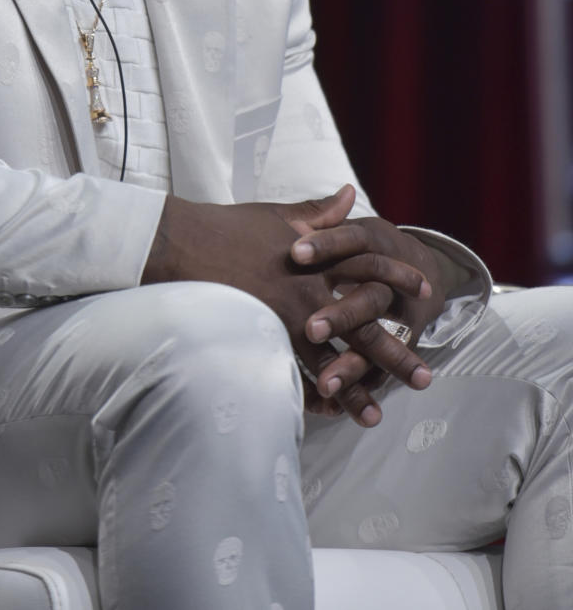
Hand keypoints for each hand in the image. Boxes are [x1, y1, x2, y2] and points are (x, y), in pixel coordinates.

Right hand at [144, 188, 432, 426]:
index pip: (371, 267)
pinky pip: (292, 373)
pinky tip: (324, 413)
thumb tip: (350, 193)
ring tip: (376, 416)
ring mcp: (287, 317)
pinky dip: (310, 394)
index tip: (425, 290)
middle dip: (396, 354)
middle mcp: (310, 290)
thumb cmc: (231, 226)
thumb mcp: (280, 214)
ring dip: (356, 390)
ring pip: (332, 361)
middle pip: (364, 326)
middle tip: (425, 378)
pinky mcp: (264, 336)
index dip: (399, 278)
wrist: (186, 244)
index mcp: (319, 257)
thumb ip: (319, 210)